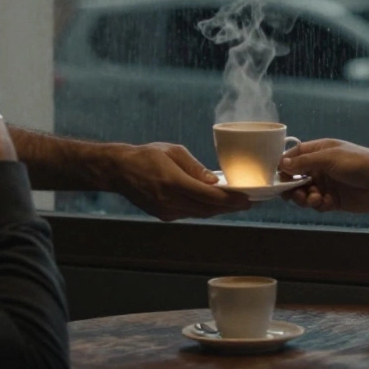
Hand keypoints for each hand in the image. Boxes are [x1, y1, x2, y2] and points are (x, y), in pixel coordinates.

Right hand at [111, 143, 251, 220]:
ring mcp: (166, 211)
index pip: (208, 195)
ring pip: (200, 213)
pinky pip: (189, 213)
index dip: (230, 200)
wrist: (120, 171)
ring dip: (218, 210)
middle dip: (230, 207)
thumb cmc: (147, 155)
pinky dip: (203, 209)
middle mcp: (170, 200)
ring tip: (235, 204)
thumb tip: (215, 181)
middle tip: (248, 203)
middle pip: (208, 208)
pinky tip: (213, 203)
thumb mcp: (173, 152)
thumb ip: (195, 168)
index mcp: (173, 182)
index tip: (247, 199)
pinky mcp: (163, 215)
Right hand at [280, 138, 368, 213]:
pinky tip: (327, 203)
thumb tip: (282, 163)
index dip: (284, 166)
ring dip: (306, 198)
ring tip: (315, 199)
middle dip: (293, 187)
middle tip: (294, 194)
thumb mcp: (329, 158)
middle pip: (297, 178)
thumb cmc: (357, 163)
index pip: (295, 156)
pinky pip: (318, 204)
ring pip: (306, 193)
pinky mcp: (333, 200)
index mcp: (320, 151)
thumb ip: (304, 162)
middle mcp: (321, 167)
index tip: (277, 177)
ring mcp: (327, 184)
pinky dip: (319, 204)